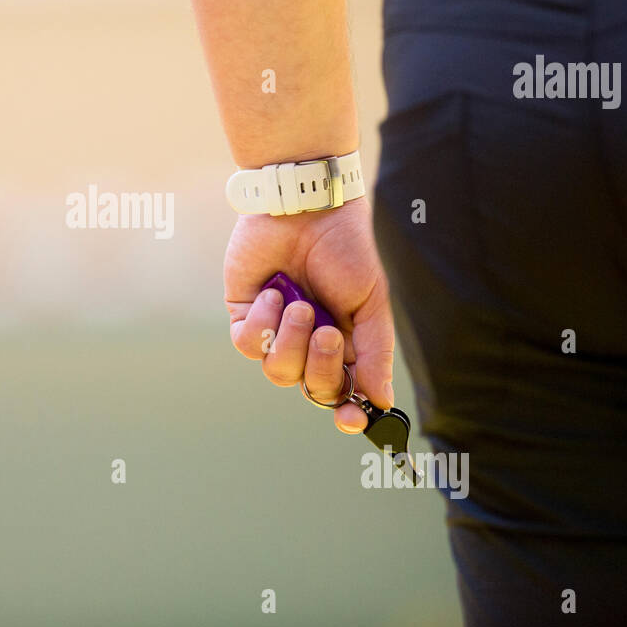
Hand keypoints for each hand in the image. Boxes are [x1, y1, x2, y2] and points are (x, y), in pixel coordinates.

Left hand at [224, 197, 394, 432]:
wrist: (307, 207)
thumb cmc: (345, 249)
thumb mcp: (372, 301)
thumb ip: (375, 352)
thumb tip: (382, 401)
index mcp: (343, 343)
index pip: (342, 391)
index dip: (347, 411)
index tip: (352, 418)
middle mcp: (307, 342)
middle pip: (312, 387)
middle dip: (320, 365)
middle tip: (327, 332)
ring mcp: (275, 330)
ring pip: (277, 371)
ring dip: (291, 340)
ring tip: (300, 305)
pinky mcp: (245, 315)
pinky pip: (247, 344)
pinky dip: (263, 322)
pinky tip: (274, 291)